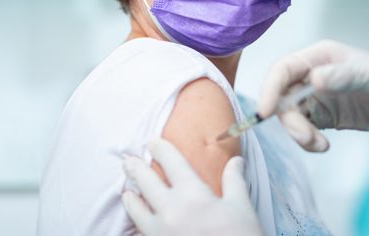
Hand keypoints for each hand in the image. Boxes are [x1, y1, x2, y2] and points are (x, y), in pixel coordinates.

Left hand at [122, 139, 262, 235]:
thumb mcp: (241, 206)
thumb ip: (234, 180)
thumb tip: (237, 160)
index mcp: (192, 194)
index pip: (171, 162)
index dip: (159, 148)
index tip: (153, 142)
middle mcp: (171, 211)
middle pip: (145, 182)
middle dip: (135, 168)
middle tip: (128, 160)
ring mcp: (160, 232)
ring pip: (135, 208)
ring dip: (130, 196)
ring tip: (127, 191)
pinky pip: (140, 231)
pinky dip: (137, 221)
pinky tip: (138, 219)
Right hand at [258, 40, 368, 151]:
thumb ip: (342, 75)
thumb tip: (314, 79)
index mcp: (318, 56)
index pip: (283, 69)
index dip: (269, 88)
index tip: (265, 111)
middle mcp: (312, 75)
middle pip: (282, 97)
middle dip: (289, 120)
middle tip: (307, 137)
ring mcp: (316, 97)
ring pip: (290, 116)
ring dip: (299, 134)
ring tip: (320, 145)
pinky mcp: (323, 117)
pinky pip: (303, 130)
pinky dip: (308, 141)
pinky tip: (323, 146)